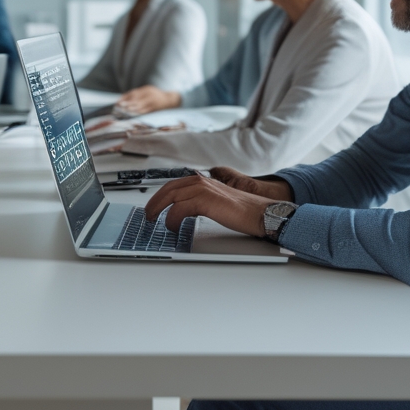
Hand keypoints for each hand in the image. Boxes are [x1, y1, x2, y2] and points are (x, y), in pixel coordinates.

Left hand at [114, 85, 179, 116]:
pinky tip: (133, 114)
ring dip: (131, 108)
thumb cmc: (156, 96)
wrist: (171, 100)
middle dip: (127, 102)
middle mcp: (149, 93)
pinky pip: (146, 110)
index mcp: (147, 89)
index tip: (118, 101)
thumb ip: (139, 95)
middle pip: (136, 98)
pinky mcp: (156, 107)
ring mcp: (153, 100)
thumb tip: (125, 100)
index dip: (125, 97)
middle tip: (119, 106)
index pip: (134, 92)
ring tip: (124, 111)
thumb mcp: (148, 92)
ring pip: (140, 105)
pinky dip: (139, 112)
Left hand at [142, 167, 281, 236]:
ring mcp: (204, 189)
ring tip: (154, 221)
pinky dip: (172, 219)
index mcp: (204, 181)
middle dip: (154, 202)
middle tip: (147, 215)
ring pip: (171, 197)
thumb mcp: (217, 203)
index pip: (174, 185)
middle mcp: (202, 182)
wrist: (261, 213)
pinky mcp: (206, 201)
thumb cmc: (243, 211)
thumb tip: (184, 211)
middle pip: (168, 189)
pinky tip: (172, 227)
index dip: (160, 195)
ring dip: (159, 210)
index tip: (153, 206)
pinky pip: (180, 209)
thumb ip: (202, 202)